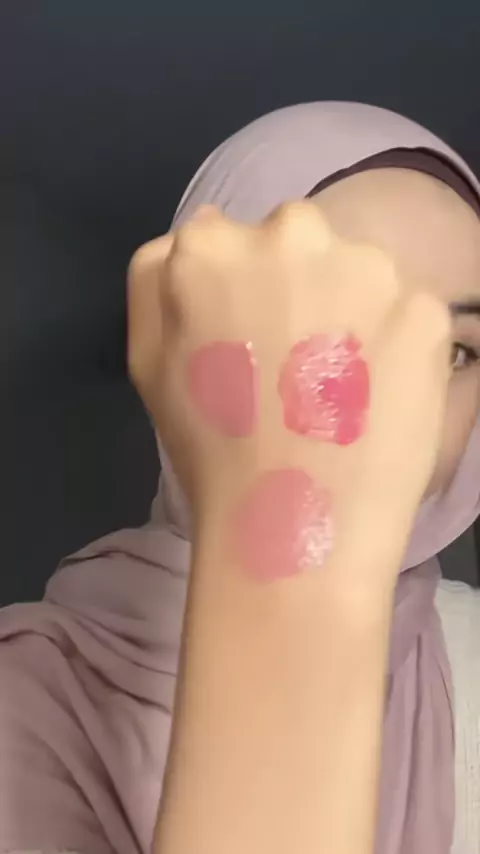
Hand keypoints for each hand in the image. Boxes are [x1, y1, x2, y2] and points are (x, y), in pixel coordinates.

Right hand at [128, 202, 449, 576]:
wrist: (294, 524)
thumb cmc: (210, 449)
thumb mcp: (147, 358)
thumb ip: (158, 276)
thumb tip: (205, 232)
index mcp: (213, 246)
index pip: (232, 242)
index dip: (243, 295)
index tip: (250, 343)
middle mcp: (293, 234)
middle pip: (299, 242)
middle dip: (299, 286)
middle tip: (297, 362)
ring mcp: (368, 268)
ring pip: (360, 272)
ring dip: (353, 310)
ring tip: (342, 386)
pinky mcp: (425, 308)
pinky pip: (408, 313)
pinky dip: (397, 345)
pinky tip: (379, 396)